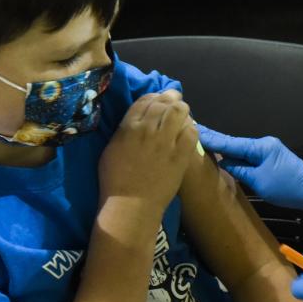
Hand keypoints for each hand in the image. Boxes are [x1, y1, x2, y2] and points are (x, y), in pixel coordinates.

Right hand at [99, 90, 195, 213]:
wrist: (131, 205)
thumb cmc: (114, 180)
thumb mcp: (111, 149)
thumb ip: (123, 131)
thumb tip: (135, 121)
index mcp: (129, 127)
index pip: (144, 100)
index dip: (154, 96)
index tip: (159, 99)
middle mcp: (148, 129)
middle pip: (164, 102)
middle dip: (171, 99)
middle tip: (175, 100)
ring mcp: (166, 141)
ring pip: (180, 112)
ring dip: (182, 110)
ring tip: (183, 113)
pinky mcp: (181, 155)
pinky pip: (191, 132)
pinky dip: (190, 128)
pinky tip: (188, 131)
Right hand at [196, 127, 302, 215]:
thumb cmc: (288, 188)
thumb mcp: (260, 182)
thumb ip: (240, 170)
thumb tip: (223, 161)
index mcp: (260, 147)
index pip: (231, 142)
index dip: (212, 138)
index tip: (196, 129)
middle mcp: (263, 144)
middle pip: (234, 143)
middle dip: (215, 139)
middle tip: (195, 130)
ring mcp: (267, 150)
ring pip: (240, 149)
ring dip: (223, 147)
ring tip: (203, 141)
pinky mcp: (269, 158)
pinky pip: (248, 155)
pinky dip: (234, 155)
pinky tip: (223, 155)